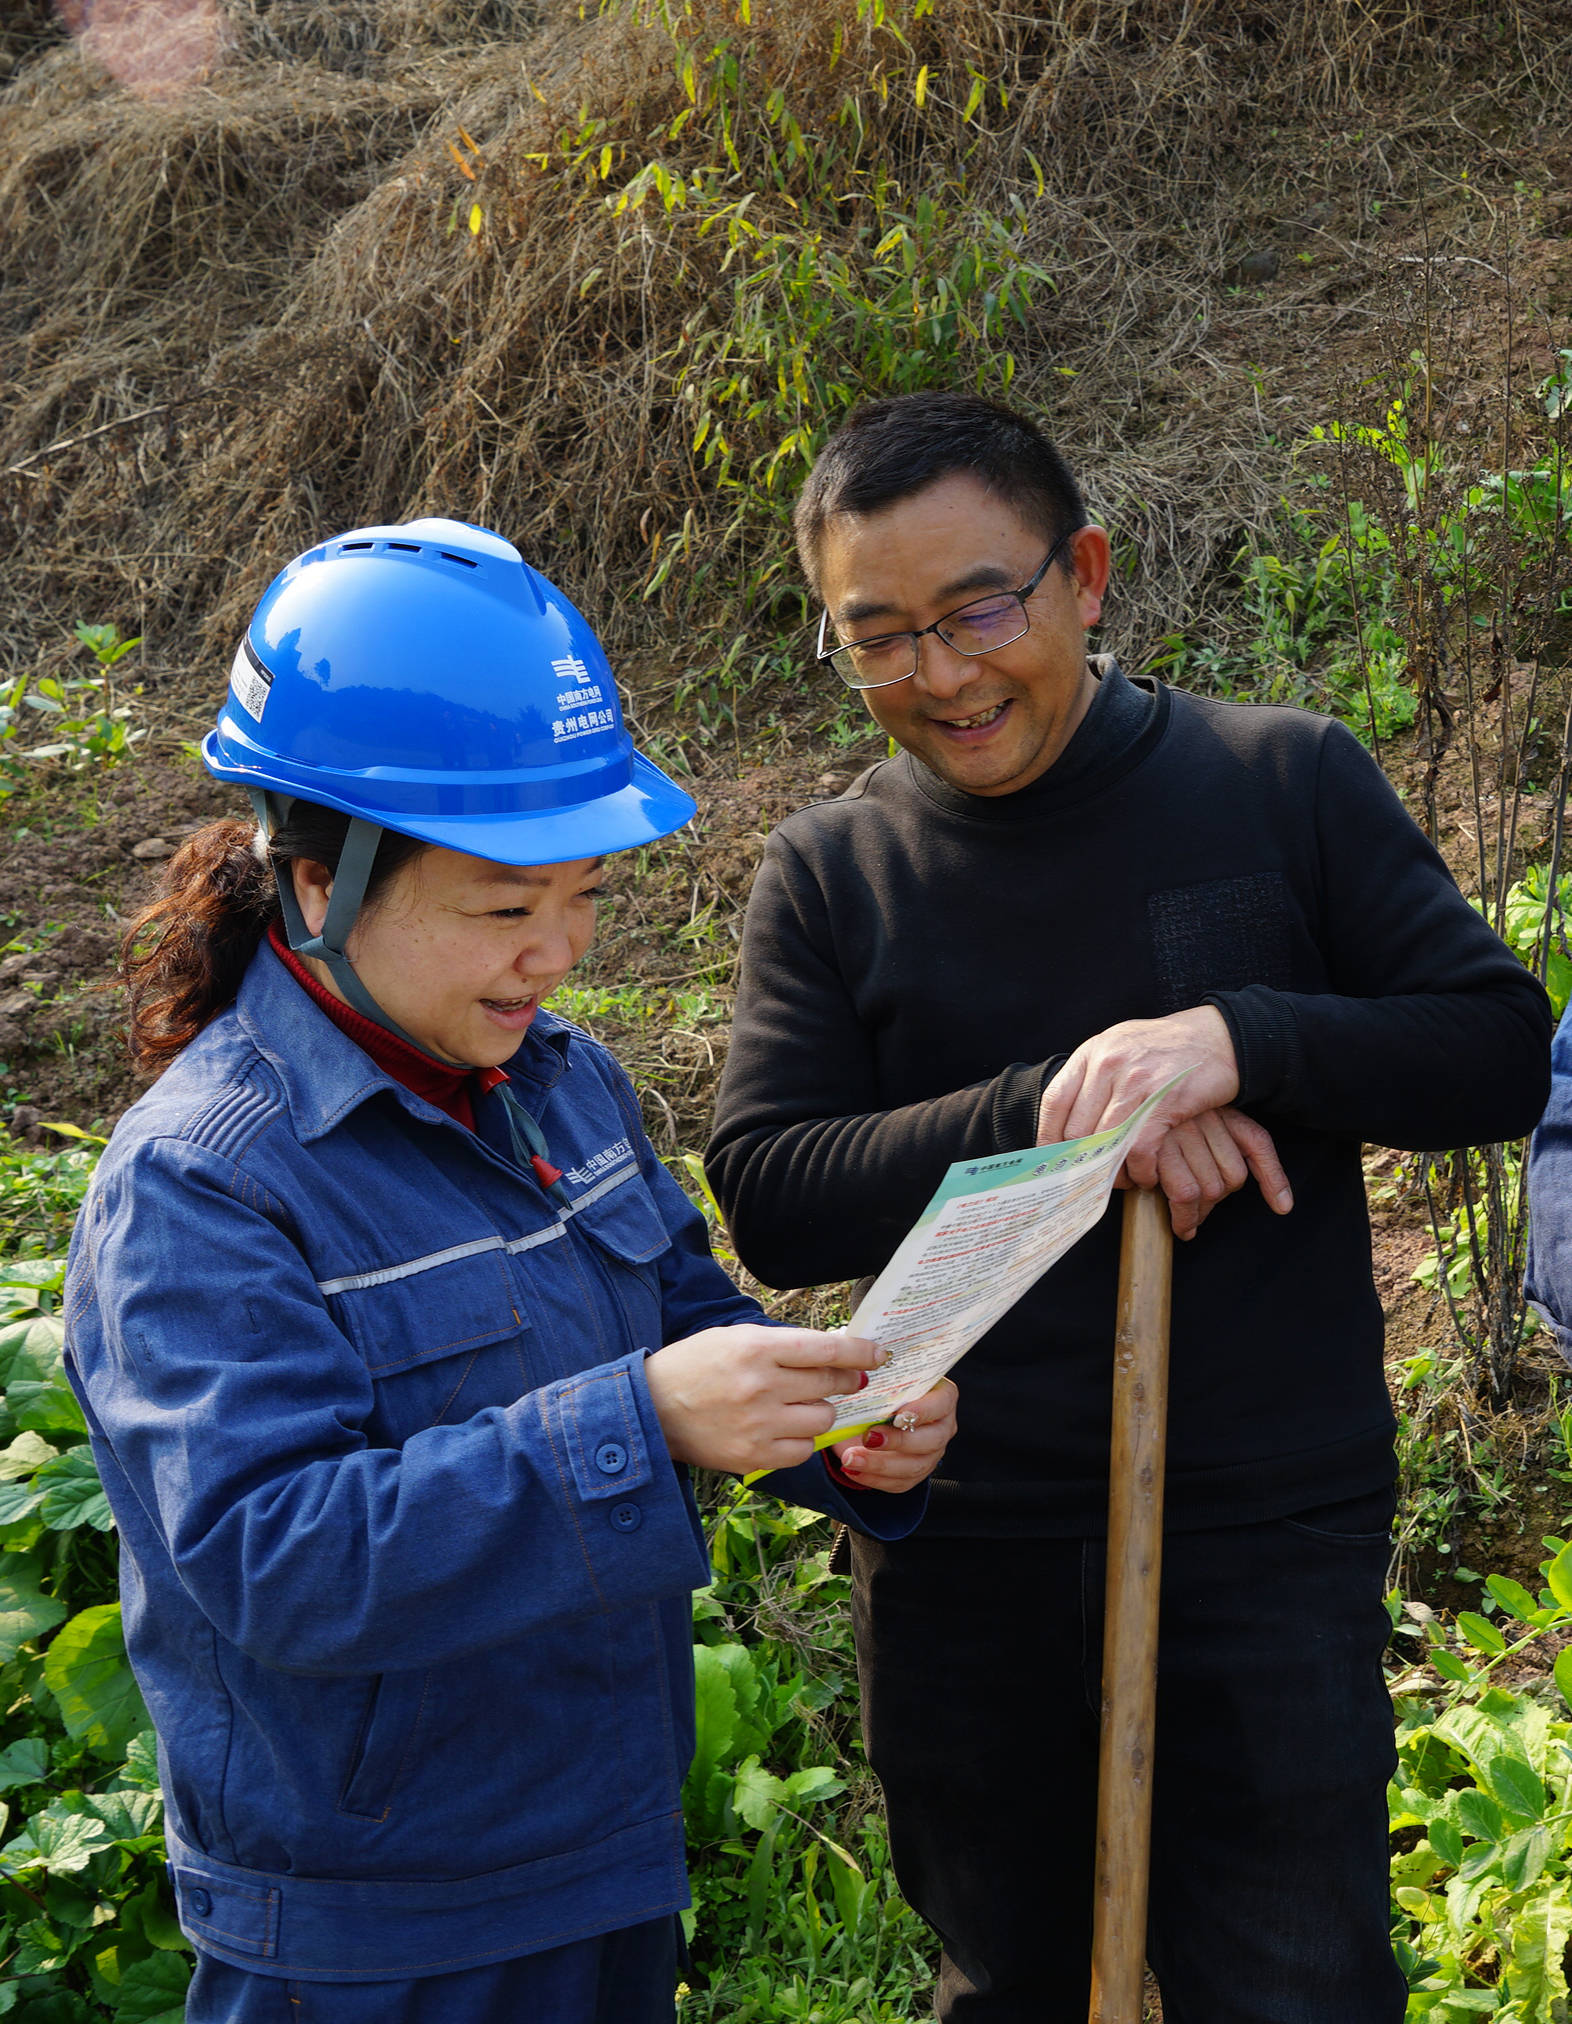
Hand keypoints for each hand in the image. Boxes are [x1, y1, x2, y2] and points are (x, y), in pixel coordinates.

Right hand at [645, 1326, 882, 1475]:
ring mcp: (758, 1425)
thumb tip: (834, 1352)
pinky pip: (803, 1450)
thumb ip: (782, 1345)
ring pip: (823, 1419)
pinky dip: (802, 1440)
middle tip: (844, 1379)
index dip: (859, 1351)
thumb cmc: (694, 1366)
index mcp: (756, 1348)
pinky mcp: (753, 1457)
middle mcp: (761, 1386)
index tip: (879, 1353)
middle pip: (831, 1384)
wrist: (650, 1409)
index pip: (825, 1348)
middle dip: (846, 1380)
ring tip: (800, 1405)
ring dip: (821, 1411)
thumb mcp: (734, 1338)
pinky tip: (785, 1429)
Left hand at [831, 1379, 957, 1492]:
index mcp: (941, 1395)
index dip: (922, 1411)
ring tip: (851, 1458)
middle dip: (897, 1441)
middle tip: (869, 1437)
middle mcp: (942, 1425)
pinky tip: (855, 1470)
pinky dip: (875, 1478)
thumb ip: (881, 1383)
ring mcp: (932, 1452)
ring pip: (915, 1466)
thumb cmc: (882, 1389)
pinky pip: (900, 1482)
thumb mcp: (882, 1380)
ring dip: (880, 1464)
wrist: (871, 1411)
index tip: (896, 1416)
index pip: (941, 1403)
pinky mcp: (916, 1472)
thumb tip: (861, 1384)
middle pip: (931, 1440)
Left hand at [1036, 1007, 1291, 1239]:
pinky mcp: (1164, 1100)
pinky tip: (1146, 1175)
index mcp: (1094, 1052)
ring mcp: (1136, 1081)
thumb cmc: (1168, 1047)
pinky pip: (1139, 1148)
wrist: (1219, 1037)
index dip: (1048, 1137)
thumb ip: (1095, 1076)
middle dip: (1082, 1162)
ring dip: (1112, 1171)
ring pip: (1106, 1142)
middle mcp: (1109, 1063)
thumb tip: (1070, 1120)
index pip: (1054, 1100)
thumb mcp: (1122, 1047)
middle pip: (1078, 1128)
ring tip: (1121, 1181)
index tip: (1050, 1161)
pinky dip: (1140, 1170)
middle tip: (1091, 1180)